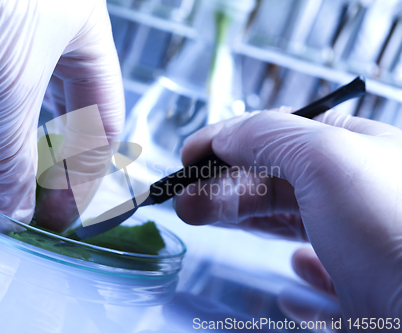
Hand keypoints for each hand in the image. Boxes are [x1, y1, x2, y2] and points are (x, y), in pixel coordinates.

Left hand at [0, 0, 124, 230]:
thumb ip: (10, 153)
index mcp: (86, 36)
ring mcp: (9, 36)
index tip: (66, 214)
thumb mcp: (4, 80)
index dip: (89, 170)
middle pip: (71, 113)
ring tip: (13, 188)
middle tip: (41, 208)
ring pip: (26, 105)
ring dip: (20, 150)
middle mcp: (53, 36)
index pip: (104, 118)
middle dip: (58, 164)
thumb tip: (9, 214)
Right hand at [174, 108, 401, 317]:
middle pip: (273, 180)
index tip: (189, 154)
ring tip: (198, 218)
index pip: (280, 135)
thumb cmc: (395, 229)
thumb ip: (270, 136)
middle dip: (222, 184)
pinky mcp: (362, 292)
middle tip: (182, 197)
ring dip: (240, 217)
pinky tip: (295, 273)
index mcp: (356, 151)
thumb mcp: (327, 158)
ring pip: (287, 221)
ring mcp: (359, 244)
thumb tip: (225, 136)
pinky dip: (300, 270)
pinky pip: (324, 274)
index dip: (229, 141)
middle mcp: (357, 194)